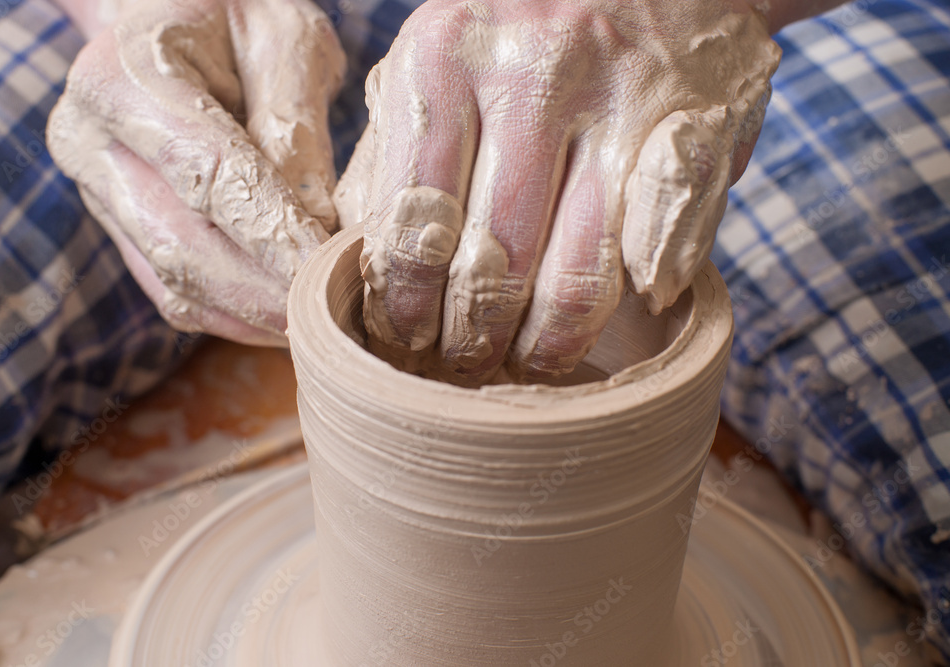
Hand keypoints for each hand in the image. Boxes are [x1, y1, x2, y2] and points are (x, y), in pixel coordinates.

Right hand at [48, 0, 344, 345]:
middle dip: (265, 290)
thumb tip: (315, 221)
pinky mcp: (120, 228)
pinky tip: (285, 320)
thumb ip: (293, 122)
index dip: (271, 230)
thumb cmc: (232, 17)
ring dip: (253, 316)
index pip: (206, 172)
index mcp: (124, 76)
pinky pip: (174, 293)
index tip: (327, 268)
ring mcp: (98, 193)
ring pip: (175, 283)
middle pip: (182, 245)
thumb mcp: (281, 37)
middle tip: (334, 312)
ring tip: (319, 325)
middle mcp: (90, 142)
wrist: (166, 19)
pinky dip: (234, 316)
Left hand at [336, 0, 779, 383]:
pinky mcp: (697, 131)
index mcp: (443, 56)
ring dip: (547, 342)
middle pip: (490, 261)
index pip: (409, 221)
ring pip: (577, 274)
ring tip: (527, 361)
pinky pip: (659, 252)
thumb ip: (395, 153)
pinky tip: (605, 321)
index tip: (407, 339)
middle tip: (466, 363)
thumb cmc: (524, 27)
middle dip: (472, 337)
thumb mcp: (439, 59)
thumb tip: (368, 265)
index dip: (405, 303)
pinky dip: (630, 303)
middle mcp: (534, 75)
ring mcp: (623, 104)